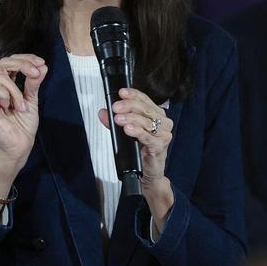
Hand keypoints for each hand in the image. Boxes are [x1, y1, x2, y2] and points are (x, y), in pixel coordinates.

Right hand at [0, 54, 47, 169]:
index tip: (41, 63)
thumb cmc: (24, 125)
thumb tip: (42, 66)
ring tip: (22, 106)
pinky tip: (10, 108)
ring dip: (16, 90)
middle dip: (22, 64)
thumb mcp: (32, 99)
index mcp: (6, 85)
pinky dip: (7, 96)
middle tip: (35, 72)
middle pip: (3, 63)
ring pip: (1, 77)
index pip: (11, 63)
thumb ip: (33, 83)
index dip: (26, 59)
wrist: (20, 145)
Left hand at [97, 87, 173, 229]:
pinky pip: (149, 137)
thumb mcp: (125, 132)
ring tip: (118, 119)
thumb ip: (114, 121)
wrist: (147, 172)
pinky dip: (138, 132)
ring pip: (147, 121)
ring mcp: (164, 134)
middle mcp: (163, 122)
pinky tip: (128, 130)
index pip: (145, 99)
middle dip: (129, 106)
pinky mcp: (160, 147)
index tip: (121, 92)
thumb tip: (102, 112)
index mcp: (157, 114)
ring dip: (131, 118)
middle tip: (115, 107)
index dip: (133, 94)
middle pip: (146, 109)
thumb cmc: (140, 149)